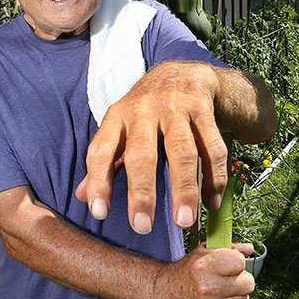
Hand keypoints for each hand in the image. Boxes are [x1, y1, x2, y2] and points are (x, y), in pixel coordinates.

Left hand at [75, 61, 228, 233]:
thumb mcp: (121, 127)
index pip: (102, 150)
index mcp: (118, 117)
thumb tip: (82, 197)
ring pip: (182, 152)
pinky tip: (212, 204)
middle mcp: (144, 110)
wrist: (186, 71)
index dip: (99, 181)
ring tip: (184, 221)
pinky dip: (215, 178)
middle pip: (142, 153)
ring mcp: (176, 107)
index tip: (99, 212)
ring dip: (184, 188)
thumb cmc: (147, 110)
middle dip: (142, 191)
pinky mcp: (204, 108)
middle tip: (142, 226)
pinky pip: (212, 147)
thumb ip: (105, 161)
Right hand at [150, 243, 254, 298]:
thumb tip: (250, 249)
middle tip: (229, 278)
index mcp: (204, 266)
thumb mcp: (202, 252)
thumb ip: (228, 248)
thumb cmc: (186, 271)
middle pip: (248, 283)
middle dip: (241, 279)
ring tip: (223, 291)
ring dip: (237, 295)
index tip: (229, 263)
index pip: (240, 262)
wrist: (166, 294)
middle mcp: (207, 288)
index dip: (236, 261)